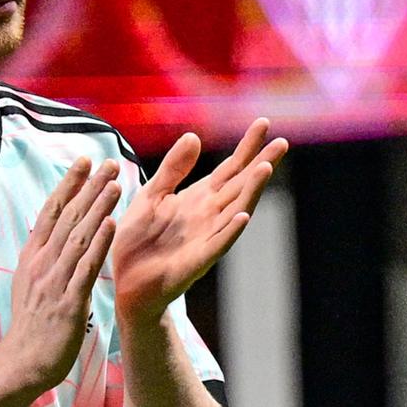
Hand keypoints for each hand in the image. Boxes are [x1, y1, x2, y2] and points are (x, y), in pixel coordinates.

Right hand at [4, 157, 120, 392]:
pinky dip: (99, 244)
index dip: (68, 184)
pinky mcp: (68, 302)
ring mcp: (54, 281)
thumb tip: (52, 235)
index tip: (84, 160)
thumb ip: (43, 258)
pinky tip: (112, 224)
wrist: (22, 362)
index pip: (51, 212)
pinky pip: (86, 267)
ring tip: (115, 183)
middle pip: (67, 217)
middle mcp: (42, 263)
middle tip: (109, 161)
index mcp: (32, 257)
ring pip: (78, 236)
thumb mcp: (30, 283)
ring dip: (97, 207)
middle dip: (88, 187)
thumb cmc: (32, 325)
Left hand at [112, 119, 287, 323]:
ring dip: (251, 191)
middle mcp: (209, 216)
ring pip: (235, 211)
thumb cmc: (138, 241)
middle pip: (240, 186)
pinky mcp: (196, 262)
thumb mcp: (151, 195)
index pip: (229, 169)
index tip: (264, 123)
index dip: (247, 147)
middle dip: (260, 164)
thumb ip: (173, 169)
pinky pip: (217, 244)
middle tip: (282, 142)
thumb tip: (194, 135)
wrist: (124, 283)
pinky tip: (243, 215)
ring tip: (264, 169)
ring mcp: (206, 239)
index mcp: (198, 199)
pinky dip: (231, 230)